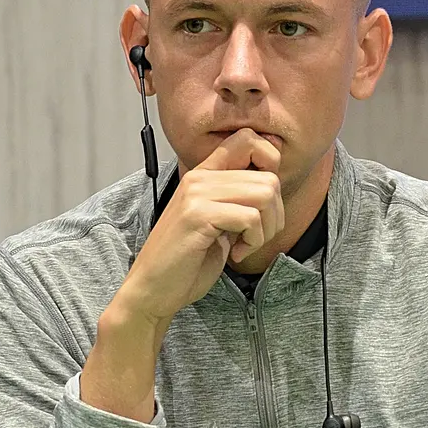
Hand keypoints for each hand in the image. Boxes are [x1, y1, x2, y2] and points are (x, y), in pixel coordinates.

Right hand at [80, 128, 282, 421]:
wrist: (152, 289)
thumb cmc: (187, 261)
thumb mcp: (217, 222)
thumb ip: (237, 200)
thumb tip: (273, 187)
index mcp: (203, 174)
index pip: (248, 138)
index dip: (270, 164)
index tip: (263, 202)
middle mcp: (199, 177)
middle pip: (269, 178)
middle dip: (275, 215)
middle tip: (254, 238)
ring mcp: (197, 194)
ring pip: (265, 195)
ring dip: (266, 228)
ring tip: (245, 245)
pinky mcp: (198, 216)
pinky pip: (250, 217)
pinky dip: (252, 241)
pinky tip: (235, 254)